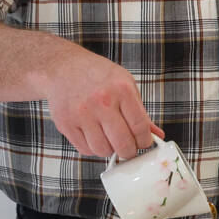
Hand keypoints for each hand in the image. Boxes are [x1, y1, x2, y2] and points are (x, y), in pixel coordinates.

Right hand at [44, 49, 163, 157]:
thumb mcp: (125, 84)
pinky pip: (85, 149)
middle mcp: (101, 102)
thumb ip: (140, 111)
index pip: (140, 127)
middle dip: (130, 151)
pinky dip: (93, 148)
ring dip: (110, 149)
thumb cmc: (97, 75)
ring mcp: (81, 114)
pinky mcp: (66, 124)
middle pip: (123, 144)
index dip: (145, 141)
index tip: (144, 142)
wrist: (63, 68)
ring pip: (103, 150)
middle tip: (129, 147)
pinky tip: (95, 135)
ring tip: (109, 138)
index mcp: (121, 90)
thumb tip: (155, 134)